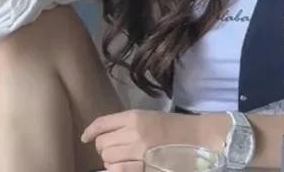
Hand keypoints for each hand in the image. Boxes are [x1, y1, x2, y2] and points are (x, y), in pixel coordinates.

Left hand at [81, 110, 211, 170]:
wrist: (197, 138)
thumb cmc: (173, 127)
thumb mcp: (147, 117)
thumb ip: (125, 124)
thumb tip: (100, 135)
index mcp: (134, 117)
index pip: (102, 124)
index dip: (91, 131)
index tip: (86, 137)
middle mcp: (134, 133)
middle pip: (102, 144)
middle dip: (104, 148)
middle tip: (115, 149)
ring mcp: (139, 152)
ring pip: (108, 158)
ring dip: (110, 160)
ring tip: (123, 159)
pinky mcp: (144, 168)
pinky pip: (118, 171)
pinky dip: (114, 170)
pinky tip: (118, 168)